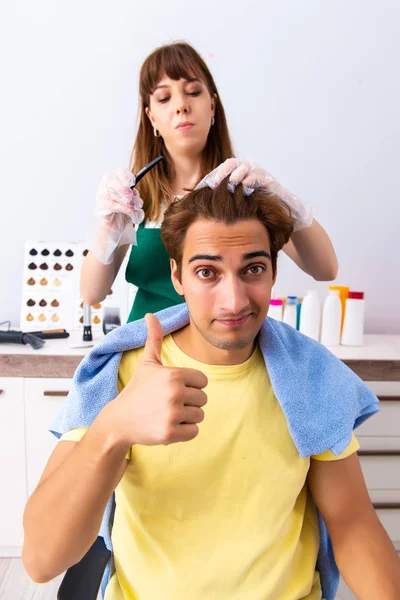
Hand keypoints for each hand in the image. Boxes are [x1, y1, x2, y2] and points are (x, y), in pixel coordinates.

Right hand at [89, 169, 144, 263]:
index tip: (131, 181)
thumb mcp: (127, 210)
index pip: (111, 176)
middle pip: (110, 182)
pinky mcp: (102, 216)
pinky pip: (112, 205)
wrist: (110, 245)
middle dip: (124, 188)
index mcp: (108, 193)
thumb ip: (130, 199)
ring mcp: (100, 206)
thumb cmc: (119, 227)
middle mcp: (102, 197)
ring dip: (128, 201)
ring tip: (134, 211)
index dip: (121, 176)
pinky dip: (125, 208)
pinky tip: (132, 215)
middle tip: (132, 197)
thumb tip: (135, 191)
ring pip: (112, 193)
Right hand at [110, 314, 207, 445]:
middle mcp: (174, 393)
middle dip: (189, 403)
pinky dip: (184, 432)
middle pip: (203, 399)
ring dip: (187, 418)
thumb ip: (153, 338)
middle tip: (168, 404)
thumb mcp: (147, 363)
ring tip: (167, 415)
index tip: (173, 389)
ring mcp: (172, 414)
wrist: (119, 420)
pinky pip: (194, 432)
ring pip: (200, 416)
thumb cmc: (137, 390)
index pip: (203, 381)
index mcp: (174, 374)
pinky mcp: (170, 433)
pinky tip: (168, 426)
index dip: (190, 386)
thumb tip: (150, 314)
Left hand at [197, 158, 313, 230]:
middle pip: (231, 164)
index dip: (214, 175)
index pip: (223, 169)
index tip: (207, 185)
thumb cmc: (254, 213)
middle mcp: (246, 172)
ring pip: (244, 167)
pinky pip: (258, 175)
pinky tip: (245, 186)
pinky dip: (251, 179)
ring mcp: (258, 174)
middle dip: (223, 172)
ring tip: (230, 183)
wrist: (278, 218)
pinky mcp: (268, 180)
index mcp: (236, 176)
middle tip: (216, 183)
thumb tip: (201, 204)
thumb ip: (221, 203)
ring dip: (236, 174)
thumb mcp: (235, 207)